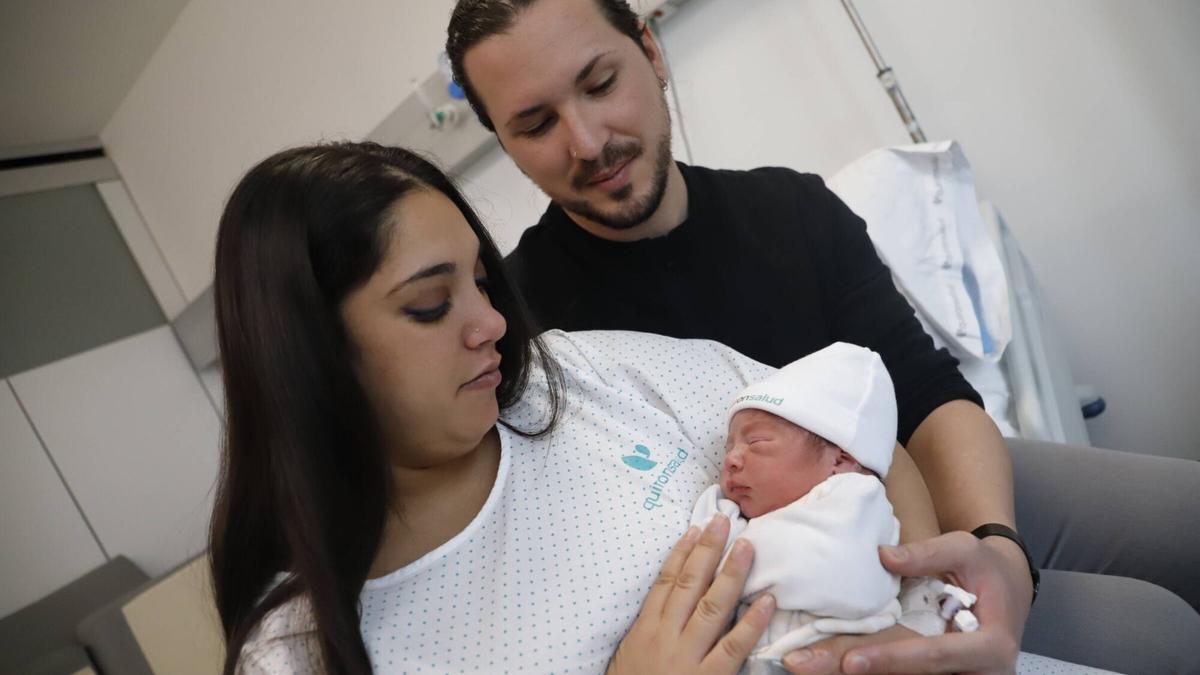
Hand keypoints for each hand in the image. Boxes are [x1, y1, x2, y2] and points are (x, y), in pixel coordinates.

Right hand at [607, 514, 774, 674]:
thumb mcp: (629, 657)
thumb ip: (648, 631)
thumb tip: (666, 604)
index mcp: (644, 630)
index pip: (665, 583)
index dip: (681, 553)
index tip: (695, 529)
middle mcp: (665, 637)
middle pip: (688, 584)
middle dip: (708, 550)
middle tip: (724, 520)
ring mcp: (686, 657)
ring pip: (711, 606)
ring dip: (731, 574)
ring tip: (747, 545)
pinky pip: (733, 647)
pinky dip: (751, 623)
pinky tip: (766, 601)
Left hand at [784, 531, 1029, 673]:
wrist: (1007, 588)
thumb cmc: (985, 567)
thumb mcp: (964, 549)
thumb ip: (926, 554)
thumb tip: (882, 557)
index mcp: (989, 647)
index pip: (932, 657)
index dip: (891, 659)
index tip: (849, 661)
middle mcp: (976, 674)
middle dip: (849, 669)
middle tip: (800, 664)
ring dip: (845, 670)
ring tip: (804, 663)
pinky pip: (900, 674)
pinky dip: (868, 666)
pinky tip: (826, 661)